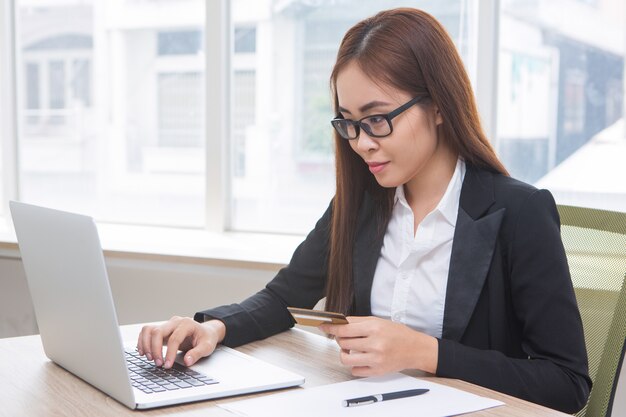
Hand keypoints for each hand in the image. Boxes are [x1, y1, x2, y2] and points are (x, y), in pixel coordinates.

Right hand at [136, 316, 225, 368]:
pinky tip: (144, 353)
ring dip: (146, 344)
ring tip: (149, 358)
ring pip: (149, 330)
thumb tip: (187, 361)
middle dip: (155, 349)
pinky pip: (147, 332)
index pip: (174, 338)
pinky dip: (143, 341)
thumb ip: (197, 353)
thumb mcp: (207, 346)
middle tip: (158, 363)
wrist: (205, 332)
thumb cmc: (206, 338)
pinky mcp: (162, 330)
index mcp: (187, 324)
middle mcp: (175, 322)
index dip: (170, 353)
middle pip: (158, 331)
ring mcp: (167, 325)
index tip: (168, 365)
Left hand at [319, 316, 437, 376]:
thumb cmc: (398, 334)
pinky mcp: (377, 371)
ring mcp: (375, 359)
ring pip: (346, 359)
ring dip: (344, 353)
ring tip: (350, 349)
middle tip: (344, 338)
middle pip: (343, 343)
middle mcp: (375, 344)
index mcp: (374, 328)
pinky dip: (353, 364)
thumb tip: (340, 322)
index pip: (345, 329)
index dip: (331, 328)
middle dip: (340, 340)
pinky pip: (355, 370)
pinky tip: (359, 358)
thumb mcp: (379, 321)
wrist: (415, 349)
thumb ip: (358, 321)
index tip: (324, 327)